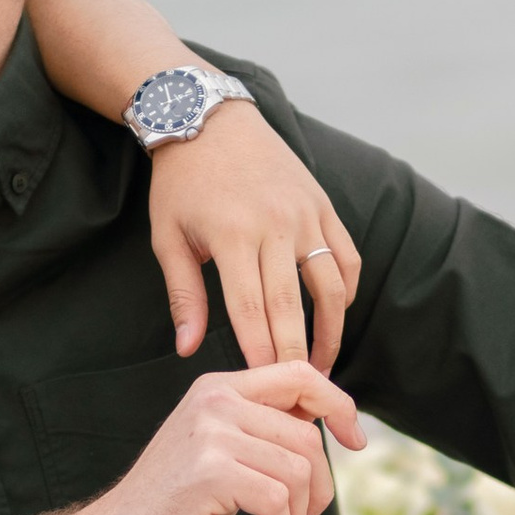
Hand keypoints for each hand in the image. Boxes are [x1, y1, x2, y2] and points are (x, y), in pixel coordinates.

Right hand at [68, 365, 362, 514]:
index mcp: (218, 388)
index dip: (339, 404)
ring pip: (299, 470)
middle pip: (307, 436)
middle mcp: (215, 401)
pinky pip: (279, 498)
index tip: (356, 440)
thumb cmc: (176, 505)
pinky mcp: (211, 472)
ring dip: (298, 514)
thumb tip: (329, 423)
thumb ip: (265, 431)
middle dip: (318, 487)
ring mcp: (211, 433)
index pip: (299, 374)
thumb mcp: (222, 453)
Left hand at [150, 110, 361, 371]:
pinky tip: (336, 316)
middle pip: (292, 305)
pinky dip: (346, 290)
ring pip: (330, 285)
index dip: (260, 352)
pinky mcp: (323, 205)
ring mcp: (305, 214)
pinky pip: (346, 256)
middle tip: (300, 394)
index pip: (251, 309)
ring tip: (323, 365)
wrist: (210, 120)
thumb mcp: (167, 237)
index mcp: (231, 235)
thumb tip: (188, 349)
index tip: (265, 385)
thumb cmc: (181, 184)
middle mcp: (275, 225)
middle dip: (296, 354)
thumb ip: (182, 295)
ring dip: (330, 331)